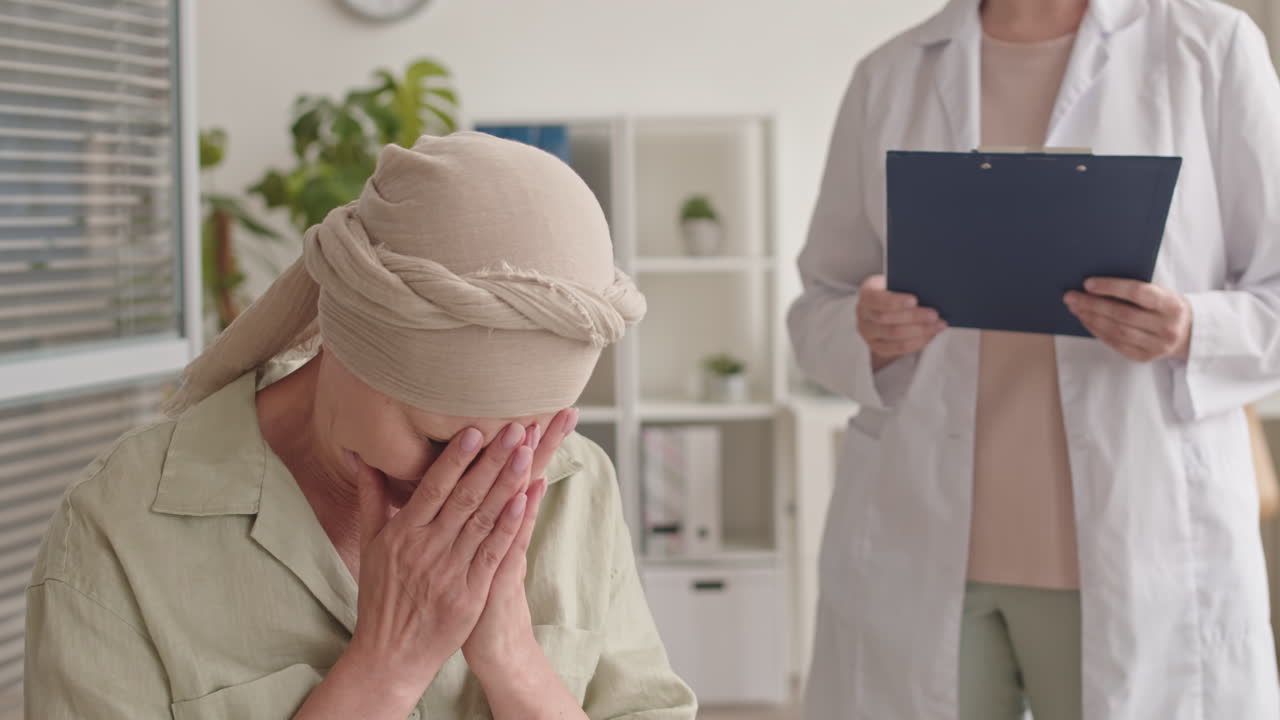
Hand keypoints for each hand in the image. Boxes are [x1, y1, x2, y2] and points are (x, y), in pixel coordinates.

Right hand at [344, 422, 533, 701]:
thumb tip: (360, 455)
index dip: (456, 458)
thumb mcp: (371, 545)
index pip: (433, 487)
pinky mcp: (470, 593)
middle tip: (515, 428)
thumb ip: (371, 497)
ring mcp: (449, 571)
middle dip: (491, 460)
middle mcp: (425, 548)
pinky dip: (509, 524)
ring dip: (507, 483)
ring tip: (526, 452)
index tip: (476, 429)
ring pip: (483, 519)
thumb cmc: (381, 595)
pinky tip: (526, 499)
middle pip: (464, 497)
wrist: (390, 655)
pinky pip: (493, 552)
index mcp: (401, 533)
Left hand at [463, 409, 576, 679]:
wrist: (491, 646)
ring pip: (523, 500)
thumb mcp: (469, 554)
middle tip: (562, 408)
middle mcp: (508, 531)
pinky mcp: (503, 572)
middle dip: (541, 442)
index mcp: (495, 522)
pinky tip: (535, 487)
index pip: (511, 472)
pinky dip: (523, 513)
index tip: (533, 405)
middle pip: (528, 476)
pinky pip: (515, 538)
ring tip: (539, 430)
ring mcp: (508, 549)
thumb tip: (458, 485)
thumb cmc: (470, 598)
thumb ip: (466, 517)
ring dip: (531, 465)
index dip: (524, 441)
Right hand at [856, 274, 946, 370]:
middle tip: (934, 315)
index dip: (895, 300)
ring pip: (893, 334)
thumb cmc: (898, 292)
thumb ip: (908, 286)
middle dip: (913, 317)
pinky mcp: (876, 346)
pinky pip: (897, 348)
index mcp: (867, 292)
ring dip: (919, 331)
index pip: (876, 298)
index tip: (915, 300)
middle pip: (886, 318)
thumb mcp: (899, 284)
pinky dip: (916, 342)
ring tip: (938, 325)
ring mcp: (867, 331)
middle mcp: (863, 312)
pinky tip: (930, 335)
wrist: (888, 308)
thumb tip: (930, 291)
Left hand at [1065, 278, 1192, 361]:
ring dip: (1091, 319)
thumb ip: (1137, 289)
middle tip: (1071, 296)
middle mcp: (1166, 327)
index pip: (1138, 293)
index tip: (1087, 283)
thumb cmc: (1166, 306)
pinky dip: (1097, 331)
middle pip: (1122, 314)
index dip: (1111, 287)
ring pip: (1117, 331)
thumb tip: (1095, 284)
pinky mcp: (1145, 357)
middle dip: (1092, 305)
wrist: (1190, 333)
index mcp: (1172, 304)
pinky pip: (1116, 344)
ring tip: (1075, 308)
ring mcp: (1156, 345)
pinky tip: (1086, 321)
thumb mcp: (1162, 293)